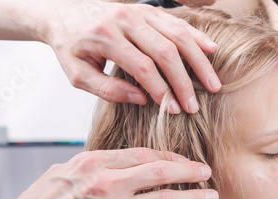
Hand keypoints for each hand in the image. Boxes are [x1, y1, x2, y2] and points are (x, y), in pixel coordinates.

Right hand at [0, 148, 217, 198]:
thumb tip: (117, 164)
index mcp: (93, 162)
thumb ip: (93, 165)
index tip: (182, 159)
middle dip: (189, 171)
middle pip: (160, 172)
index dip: (168, 155)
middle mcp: (106, 183)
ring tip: (209, 198)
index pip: (142, 153)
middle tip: (207, 172)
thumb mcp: (63, 171)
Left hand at [39, 0, 220, 113]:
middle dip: (183, 81)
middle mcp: (125, 20)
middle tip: (195, 106)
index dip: (161, 90)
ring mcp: (138, 11)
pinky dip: (195, 36)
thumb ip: (107, 89)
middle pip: (165, 51)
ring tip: (213, 83)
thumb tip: (141, 99)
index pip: (142, 67)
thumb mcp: (77, 75)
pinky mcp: (146, 9)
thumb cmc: (71, 47)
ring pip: (176, 34)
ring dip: (198, 61)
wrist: (64, 13)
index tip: (173, 110)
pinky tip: (211, 50)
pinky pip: (176, 21)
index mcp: (105, 37)